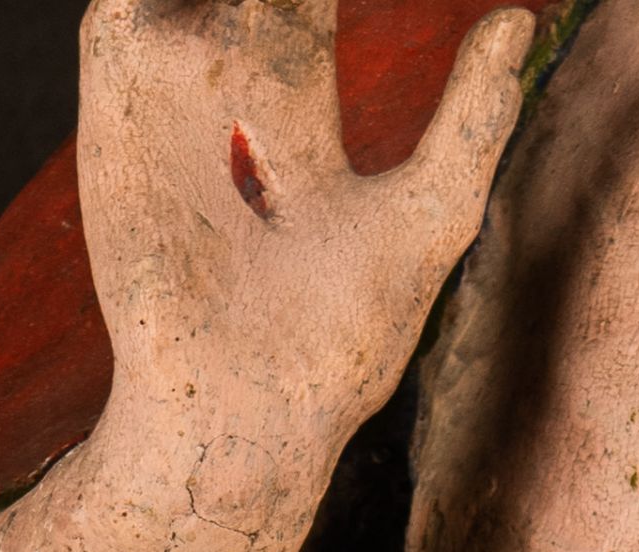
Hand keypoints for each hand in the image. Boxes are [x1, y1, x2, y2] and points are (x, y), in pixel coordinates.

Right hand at [68, 0, 535, 551]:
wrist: (241, 422)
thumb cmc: (339, 347)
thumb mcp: (427, 217)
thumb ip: (472, 120)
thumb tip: (522, 17)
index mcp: (294, 120)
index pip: (304, 3)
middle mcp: (222, 100)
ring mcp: (164, 102)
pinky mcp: (116, 108)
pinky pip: (123, 10)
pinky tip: (207, 5)